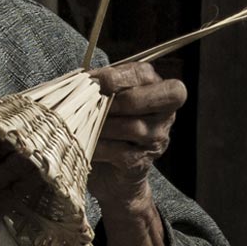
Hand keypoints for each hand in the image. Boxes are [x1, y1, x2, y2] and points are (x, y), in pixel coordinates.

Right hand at [0, 124, 40, 245]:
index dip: (4, 123)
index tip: (18, 116)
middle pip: (1, 148)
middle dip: (21, 136)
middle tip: (38, 126)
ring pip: (13, 169)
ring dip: (30, 155)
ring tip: (43, 143)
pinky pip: (15, 194)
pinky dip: (28, 179)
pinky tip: (39, 168)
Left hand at [88, 61, 185, 205]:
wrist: (109, 172)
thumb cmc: (106, 126)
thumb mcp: (105, 99)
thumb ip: (99, 85)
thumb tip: (82, 79)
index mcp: (156, 89)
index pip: (145, 74)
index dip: (117, 76)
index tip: (92, 80)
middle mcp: (164, 114)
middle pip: (150, 98)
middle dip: (118, 99)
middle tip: (93, 103)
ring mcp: (156, 140)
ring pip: (132, 126)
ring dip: (102, 124)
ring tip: (82, 124)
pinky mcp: (141, 162)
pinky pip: (118, 151)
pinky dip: (97, 146)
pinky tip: (83, 144)